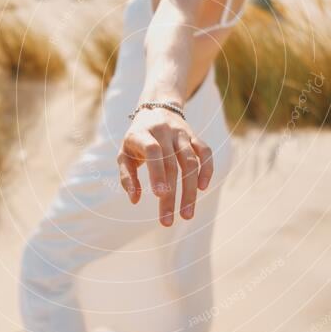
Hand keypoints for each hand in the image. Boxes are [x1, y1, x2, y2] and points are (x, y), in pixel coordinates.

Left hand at [117, 106, 213, 225]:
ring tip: (187, 215)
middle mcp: (163, 132)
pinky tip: (202, 188)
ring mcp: (181, 133)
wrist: (156, 109)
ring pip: (190, 162)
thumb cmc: (136, 140)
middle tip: (168, 222)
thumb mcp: (124, 154)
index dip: (156, 172)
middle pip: (171, 164)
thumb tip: (135, 200)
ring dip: (190, 190)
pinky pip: (205, 153)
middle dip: (171, 195)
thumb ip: (127, 177)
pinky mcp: (194, 136)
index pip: (152, 151)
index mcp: (141, 134)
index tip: (159, 195)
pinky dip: (206, 170)